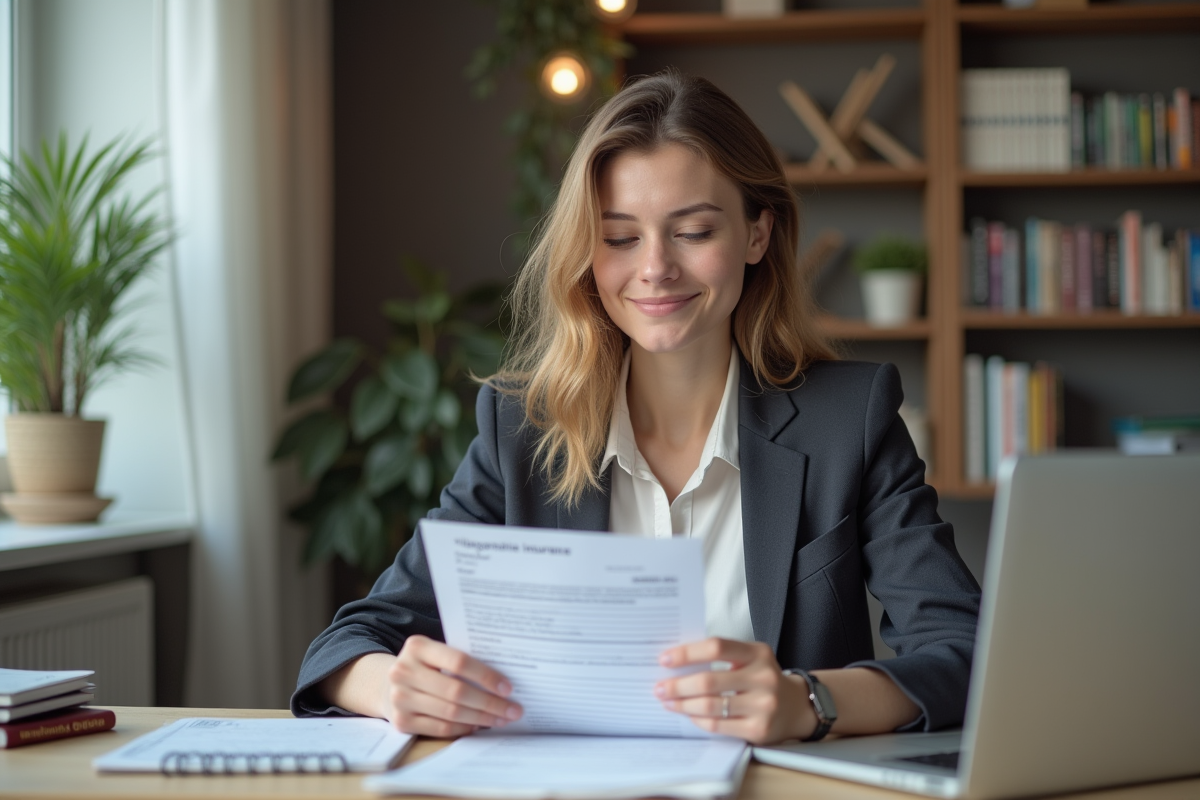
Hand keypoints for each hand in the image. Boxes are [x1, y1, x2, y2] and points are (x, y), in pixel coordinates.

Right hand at [384, 635, 522, 737]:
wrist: (387, 683)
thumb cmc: (424, 666)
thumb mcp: (435, 653)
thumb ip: (459, 660)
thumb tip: (502, 682)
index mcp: (417, 646)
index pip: (459, 661)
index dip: (486, 676)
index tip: (509, 688)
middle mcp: (403, 671)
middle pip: (456, 691)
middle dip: (490, 703)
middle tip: (513, 710)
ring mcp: (400, 698)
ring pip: (451, 713)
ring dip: (481, 718)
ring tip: (501, 719)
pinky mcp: (401, 721)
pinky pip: (441, 728)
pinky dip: (464, 728)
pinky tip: (479, 725)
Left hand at [654, 638, 814, 744]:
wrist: (796, 707)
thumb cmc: (762, 679)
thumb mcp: (750, 659)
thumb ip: (721, 657)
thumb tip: (676, 663)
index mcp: (758, 653)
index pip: (716, 647)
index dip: (687, 653)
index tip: (664, 659)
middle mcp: (763, 678)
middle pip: (708, 680)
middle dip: (677, 685)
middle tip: (659, 687)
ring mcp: (763, 705)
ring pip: (710, 706)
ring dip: (683, 704)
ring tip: (668, 702)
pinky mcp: (759, 729)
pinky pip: (718, 725)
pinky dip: (698, 719)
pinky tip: (688, 714)